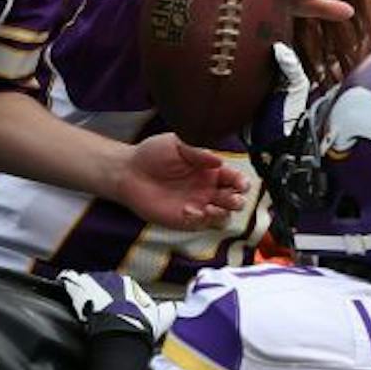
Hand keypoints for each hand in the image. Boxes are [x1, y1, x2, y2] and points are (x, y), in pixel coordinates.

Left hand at [59, 270, 173, 343]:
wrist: (123, 333)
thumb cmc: (141, 328)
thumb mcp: (162, 319)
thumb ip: (170, 311)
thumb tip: (177, 308)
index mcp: (132, 286)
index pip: (120, 286)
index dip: (114, 296)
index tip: (111, 304)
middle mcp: (114, 280)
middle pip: (102, 282)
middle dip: (97, 290)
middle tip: (93, 302)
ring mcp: (97, 283)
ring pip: (87, 281)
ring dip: (81, 285)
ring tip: (75, 289)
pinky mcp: (81, 289)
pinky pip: (71, 281)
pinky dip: (66, 281)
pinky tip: (63, 282)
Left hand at [112, 133, 249, 230]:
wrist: (129, 172)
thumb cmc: (153, 155)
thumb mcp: (178, 144)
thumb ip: (199, 151)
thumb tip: (219, 160)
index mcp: (211, 171)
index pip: (236, 180)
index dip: (241, 183)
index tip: (239, 183)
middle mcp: (208, 189)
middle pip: (235, 201)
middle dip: (237, 201)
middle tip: (229, 198)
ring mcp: (199, 206)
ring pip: (224, 217)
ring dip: (223, 214)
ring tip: (210, 208)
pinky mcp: (185, 220)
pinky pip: (202, 225)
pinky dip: (200, 220)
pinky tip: (188, 210)